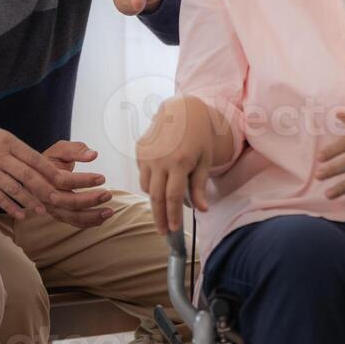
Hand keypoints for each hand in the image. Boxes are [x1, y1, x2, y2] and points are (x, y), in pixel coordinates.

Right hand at [0, 121, 106, 219]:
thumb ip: (16, 148)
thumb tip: (37, 161)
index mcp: (8, 141)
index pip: (35, 158)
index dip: (51, 171)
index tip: (65, 180)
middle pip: (27, 176)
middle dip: (45, 189)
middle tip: (59, 200)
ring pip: (13, 189)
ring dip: (29, 202)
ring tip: (41, 211)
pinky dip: (10, 207)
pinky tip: (20, 215)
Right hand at [42, 140, 114, 228]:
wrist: (37, 174)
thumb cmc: (52, 159)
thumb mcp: (60, 149)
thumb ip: (76, 149)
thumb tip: (93, 155)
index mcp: (46, 177)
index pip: (66, 181)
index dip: (85, 180)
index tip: (102, 178)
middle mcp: (47, 195)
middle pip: (69, 202)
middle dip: (91, 200)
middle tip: (108, 194)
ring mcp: (51, 207)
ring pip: (72, 216)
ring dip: (92, 216)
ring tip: (110, 211)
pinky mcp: (57, 214)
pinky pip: (73, 222)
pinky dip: (88, 223)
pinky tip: (102, 220)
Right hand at [136, 97, 213, 235]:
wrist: (182, 110)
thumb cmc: (198, 136)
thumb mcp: (204, 160)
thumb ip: (199, 186)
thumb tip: (201, 211)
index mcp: (179, 162)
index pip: (172, 198)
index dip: (173, 216)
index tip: (174, 230)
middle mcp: (159, 159)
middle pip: (155, 197)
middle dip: (159, 218)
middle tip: (163, 232)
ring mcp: (147, 154)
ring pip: (146, 187)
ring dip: (155, 200)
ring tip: (166, 205)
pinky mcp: (140, 150)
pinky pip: (142, 174)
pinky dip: (151, 182)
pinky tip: (161, 179)